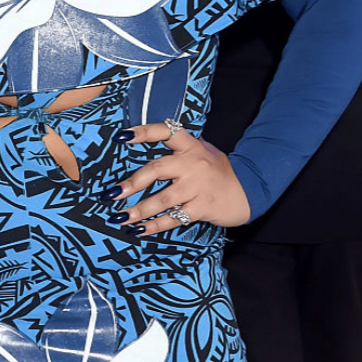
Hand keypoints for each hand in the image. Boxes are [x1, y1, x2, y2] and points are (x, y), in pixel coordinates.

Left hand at [106, 124, 249, 233]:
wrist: (249, 189)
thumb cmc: (218, 172)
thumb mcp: (203, 152)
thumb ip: (180, 150)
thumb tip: (146, 155)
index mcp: (192, 146)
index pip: (167, 132)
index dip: (144, 133)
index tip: (121, 137)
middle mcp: (193, 163)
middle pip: (158, 169)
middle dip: (132, 183)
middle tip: (111, 194)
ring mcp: (198, 186)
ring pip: (163, 198)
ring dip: (139, 210)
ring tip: (119, 218)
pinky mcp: (202, 207)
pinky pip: (174, 218)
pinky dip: (155, 226)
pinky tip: (140, 230)